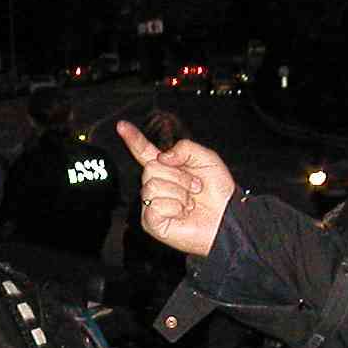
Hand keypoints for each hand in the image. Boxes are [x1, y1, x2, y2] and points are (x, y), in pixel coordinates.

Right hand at [114, 122, 236, 257]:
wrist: (226, 218)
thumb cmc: (218, 192)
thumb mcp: (207, 158)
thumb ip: (184, 148)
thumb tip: (162, 157)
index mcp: (168, 168)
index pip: (145, 152)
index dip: (133, 139)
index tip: (122, 126)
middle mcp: (157, 185)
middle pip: (151, 168)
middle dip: (178, 176)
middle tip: (194, 187)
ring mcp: (152, 204)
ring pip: (153, 186)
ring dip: (179, 192)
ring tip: (190, 202)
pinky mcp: (152, 222)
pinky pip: (155, 206)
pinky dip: (174, 208)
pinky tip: (182, 213)